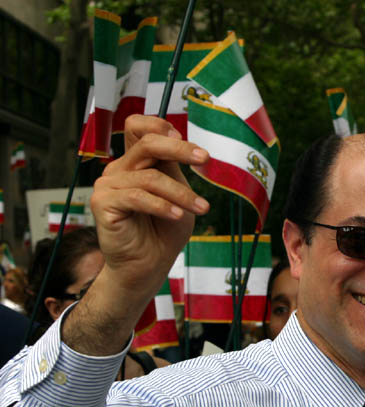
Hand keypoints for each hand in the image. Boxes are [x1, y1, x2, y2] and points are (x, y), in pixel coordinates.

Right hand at [91, 115, 209, 296]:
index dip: (162, 126)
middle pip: (147, 143)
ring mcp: (108, 185)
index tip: (191, 145)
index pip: (138, 127)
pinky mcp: (102, 203)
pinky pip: (137, 197)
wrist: (149, 264)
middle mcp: (119, 168)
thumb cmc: (165, 231)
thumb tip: (184, 143)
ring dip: (181, 193)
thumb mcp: (178, 194)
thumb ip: (175, 169)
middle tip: (205, 159)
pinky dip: (162, 205)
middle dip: (180, 149)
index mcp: (136, 161)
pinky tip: (177, 215)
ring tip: (201, 208)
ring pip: (149, 177)